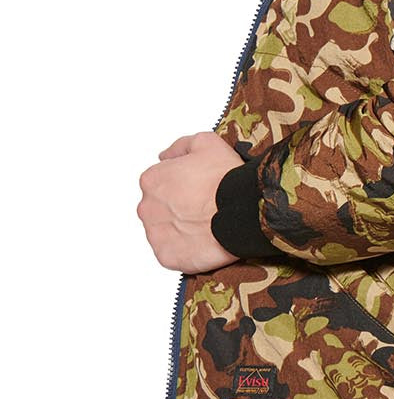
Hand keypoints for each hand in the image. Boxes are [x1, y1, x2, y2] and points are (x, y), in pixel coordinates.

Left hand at [137, 131, 245, 273]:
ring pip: (165, 232)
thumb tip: (166, 155)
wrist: (243, 210)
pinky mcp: (166, 256)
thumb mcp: (206, 142)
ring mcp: (156, 234)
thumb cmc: (226, 178)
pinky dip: (185, 249)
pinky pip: (172, 253)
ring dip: (181, 229)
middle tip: (204, 208)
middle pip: (159, 208)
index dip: (182, 185)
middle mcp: (147, 207)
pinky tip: (204, 240)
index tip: (199, 189)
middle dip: (178, 208)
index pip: (160, 183)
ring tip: (206, 225)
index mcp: (152, 180)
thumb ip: (180, 146)